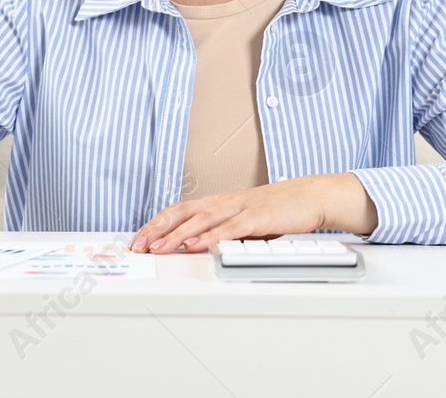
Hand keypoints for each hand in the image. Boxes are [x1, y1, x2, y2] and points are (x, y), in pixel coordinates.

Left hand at [128, 173, 376, 253]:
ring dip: (178, 235)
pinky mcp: (256, 217)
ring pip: (201, 220)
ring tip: (159, 248)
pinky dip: (212, 236)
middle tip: (138, 245)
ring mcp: (239, 208)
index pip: (177, 212)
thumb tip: (192, 246)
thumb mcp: (239, 221)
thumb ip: (218, 231)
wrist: (307, 197)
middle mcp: (222, 202)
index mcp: (216, 203)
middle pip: (182, 214)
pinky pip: (230, 228)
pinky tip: (197, 245)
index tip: (138, 240)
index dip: (156, 225)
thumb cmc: (274, 210)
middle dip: (157, 230)